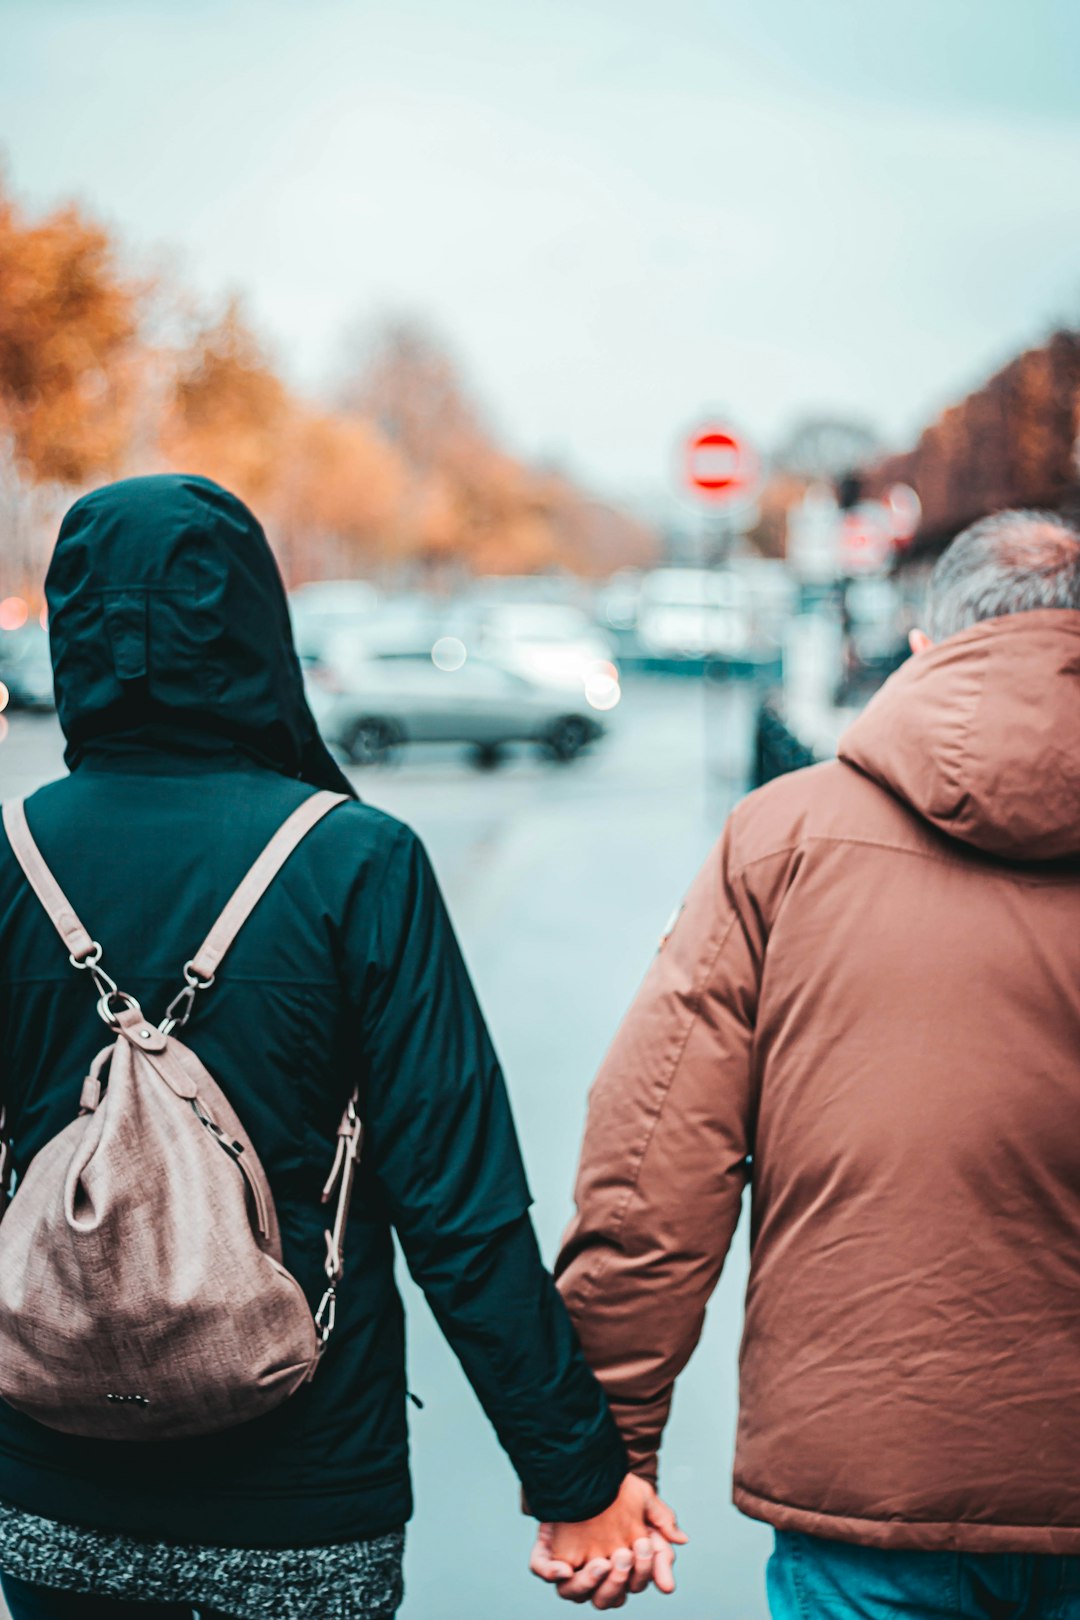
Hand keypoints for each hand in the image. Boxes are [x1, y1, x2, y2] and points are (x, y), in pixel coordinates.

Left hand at [529, 1473, 686, 1606]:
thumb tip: (682, 1541)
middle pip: (608, 1597)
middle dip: (618, 1580)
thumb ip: (662, 1522)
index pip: (634, 1585)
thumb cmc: (617, 1489)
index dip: (641, 1572)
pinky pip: (543, 1571)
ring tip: (600, 1562)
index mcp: (621, 1569)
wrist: (584, 1468)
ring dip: (588, 1583)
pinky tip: (563, 1568)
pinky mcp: (548, 1554)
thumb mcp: (643, 1500)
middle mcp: (596, 1574)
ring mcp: (571, 1567)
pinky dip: (551, 1573)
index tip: (644, 1545)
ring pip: (576, 1593)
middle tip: (623, 1554)